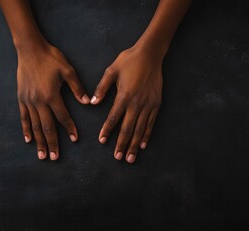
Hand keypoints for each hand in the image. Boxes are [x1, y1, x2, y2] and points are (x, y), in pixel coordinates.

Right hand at [17, 42, 89, 159]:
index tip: (74, 139)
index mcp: (52, 95)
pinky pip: (23, 117)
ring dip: (39, 141)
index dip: (69, 129)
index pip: (63, 117)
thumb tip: (87, 102)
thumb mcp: (67, 70)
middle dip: (52, 143)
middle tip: (54, 157)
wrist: (29, 49)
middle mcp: (39, 101)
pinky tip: (28, 140)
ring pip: (35, 125)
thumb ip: (77, 88)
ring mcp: (28, 101)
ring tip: (42, 155)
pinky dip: (26, 129)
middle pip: (47, 127)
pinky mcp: (21, 98)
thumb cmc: (51, 58)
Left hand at [91, 46, 162, 163]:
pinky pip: (151, 123)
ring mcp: (148, 105)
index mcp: (124, 95)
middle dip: (121, 144)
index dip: (107, 130)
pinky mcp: (156, 104)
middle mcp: (136, 103)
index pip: (113, 118)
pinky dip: (147, 135)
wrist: (151, 54)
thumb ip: (102, 88)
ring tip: (130, 157)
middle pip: (128, 128)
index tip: (102, 141)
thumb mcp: (111, 70)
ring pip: (140, 129)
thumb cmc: (129, 60)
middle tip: (117, 157)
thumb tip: (92, 102)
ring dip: (134, 145)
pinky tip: (143, 145)